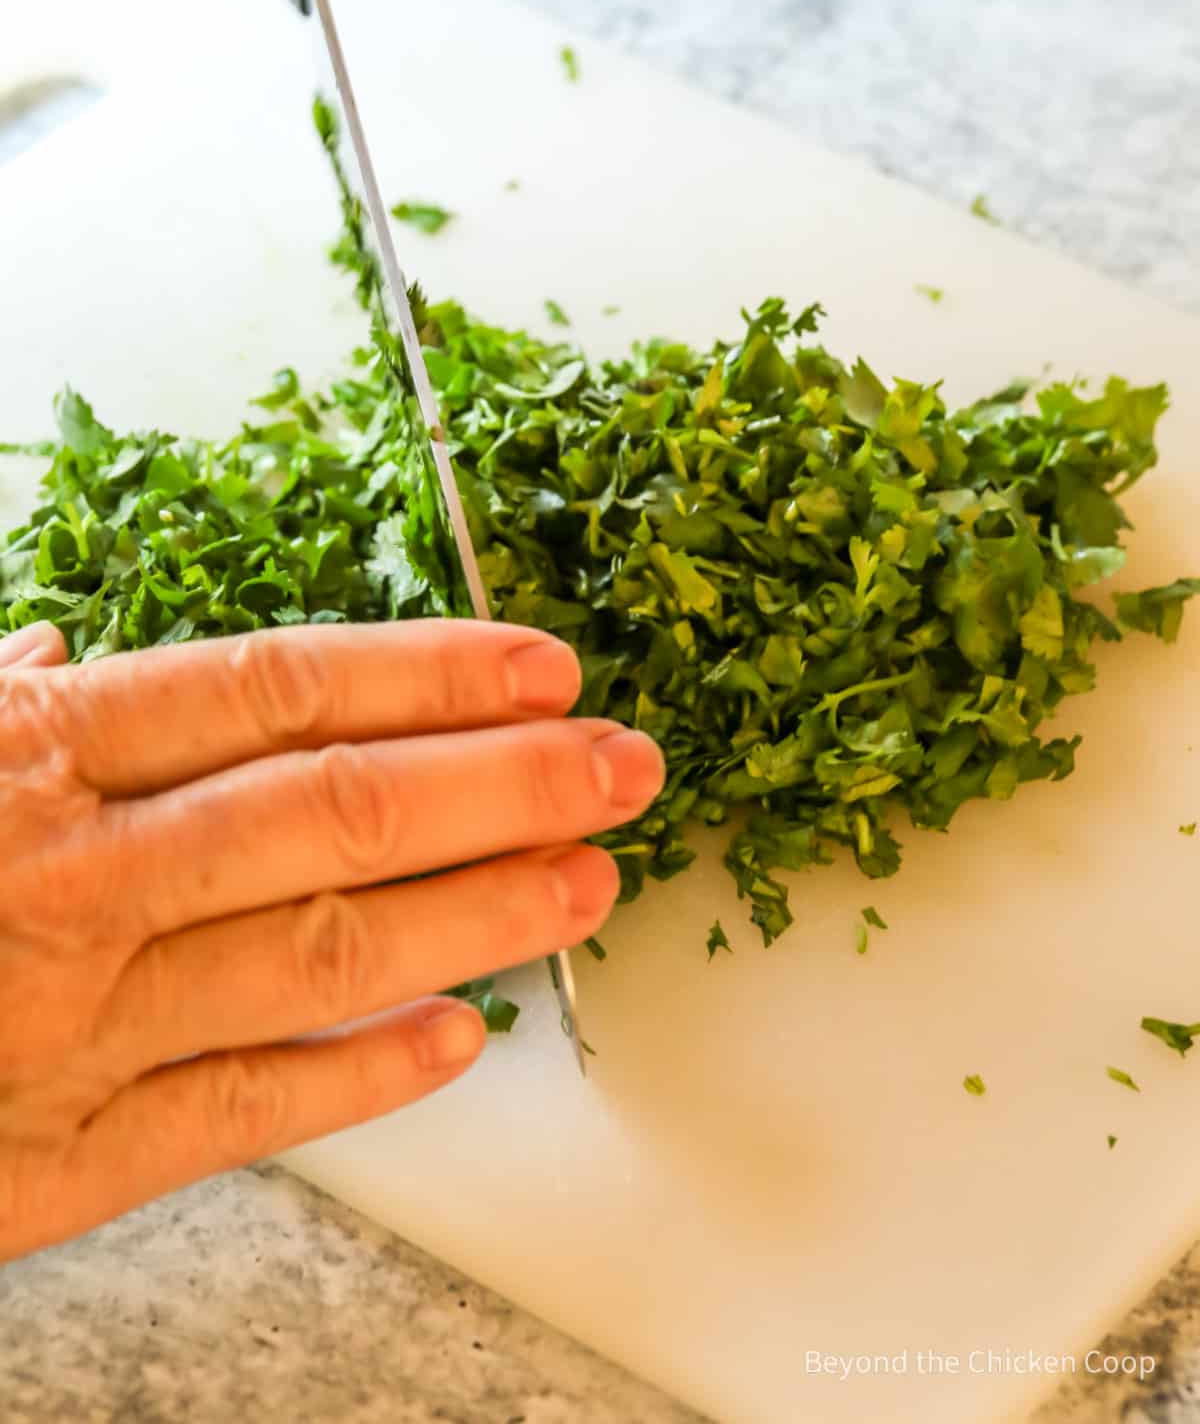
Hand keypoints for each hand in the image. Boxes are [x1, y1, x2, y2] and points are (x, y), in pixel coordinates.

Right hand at [0, 617, 662, 1261]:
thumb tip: (59, 656)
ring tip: (586, 882)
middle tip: (626, 768)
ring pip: (320, 951)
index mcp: (32, 760)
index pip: (275, 690)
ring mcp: (76, 1019)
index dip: (424, 674)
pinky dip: (359, 1076)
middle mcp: (75, 879)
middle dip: (504, 784)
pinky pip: (239, 1109)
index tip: (538, 667)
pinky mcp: (55, 1157)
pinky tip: (462, 1044)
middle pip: (336, 811)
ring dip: (476, 914)